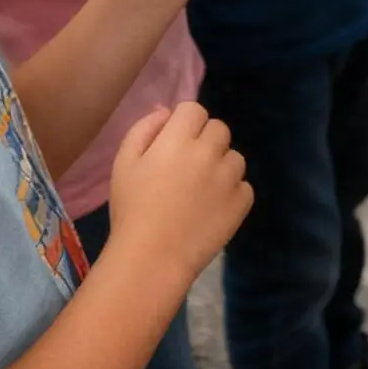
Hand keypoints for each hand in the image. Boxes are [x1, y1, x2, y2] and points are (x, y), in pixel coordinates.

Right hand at [108, 101, 252, 287]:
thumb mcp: (124, 165)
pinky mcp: (243, 200)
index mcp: (178, 140)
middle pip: (218, 128)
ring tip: (197, 193)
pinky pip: (243, 185)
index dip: (184, 124)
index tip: (173, 146)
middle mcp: (209, 151)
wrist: (151, 259)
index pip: (194, 109)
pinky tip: (210, 209)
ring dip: (220, 167)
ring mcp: (230, 176)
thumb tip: (166, 111)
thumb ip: (143, 130)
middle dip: (204, 142)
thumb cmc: (132, 210)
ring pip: (234, 157)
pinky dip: (231, 193)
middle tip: (185, 170)